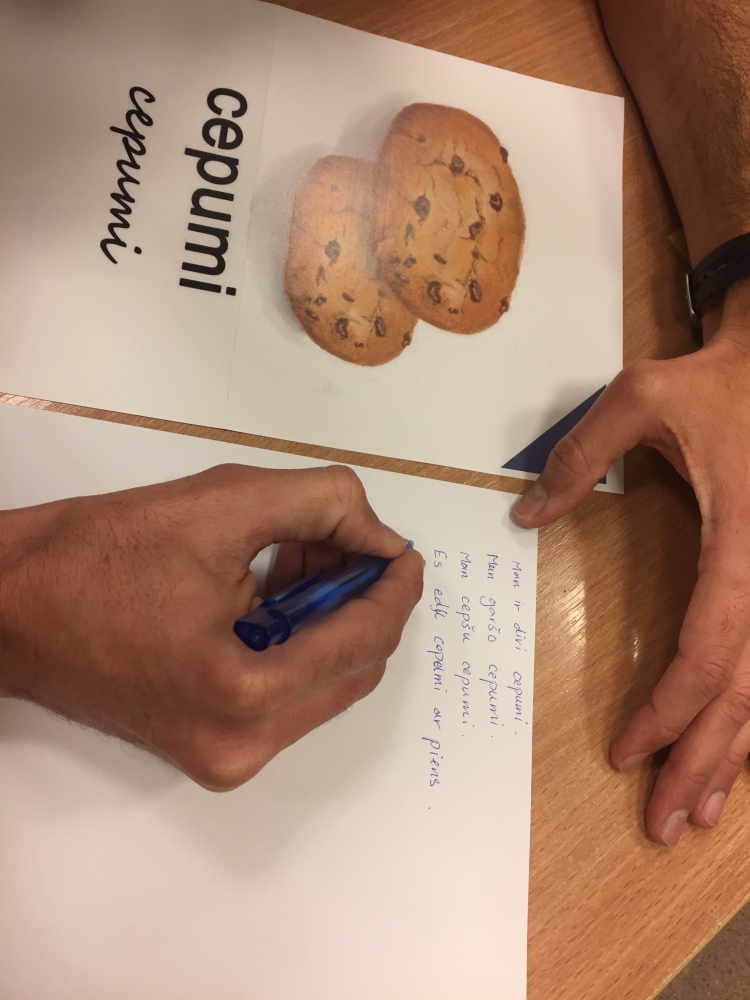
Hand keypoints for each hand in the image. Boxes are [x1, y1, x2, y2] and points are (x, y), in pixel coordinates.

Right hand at [0, 463, 422, 789]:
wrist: (10, 607)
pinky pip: (286, 697)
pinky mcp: (208, 752)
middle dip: (363, 602)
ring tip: (304, 558)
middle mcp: (241, 747)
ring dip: (331, 621)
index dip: (395, 588)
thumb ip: (322, 505)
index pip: (363, 640)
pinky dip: (298, 644)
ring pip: (322, 684)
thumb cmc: (96, 554)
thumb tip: (380, 536)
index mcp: (242, 691)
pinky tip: (278, 592)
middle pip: (351, 670)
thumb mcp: (220, 503)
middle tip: (351, 543)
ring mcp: (224, 759)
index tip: (405, 551)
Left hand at [512, 281, 749, 845]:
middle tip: (664, 822)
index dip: (671, 709)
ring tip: (698, 812)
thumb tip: (527, 514)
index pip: (711, 649)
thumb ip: (580, 457)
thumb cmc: (715, 385)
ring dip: (733, 755)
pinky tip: (731, 752)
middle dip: (703, 761)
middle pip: (744, 691)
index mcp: (744, 543)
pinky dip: (748, 715)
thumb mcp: (640, 401)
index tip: (626, 751)